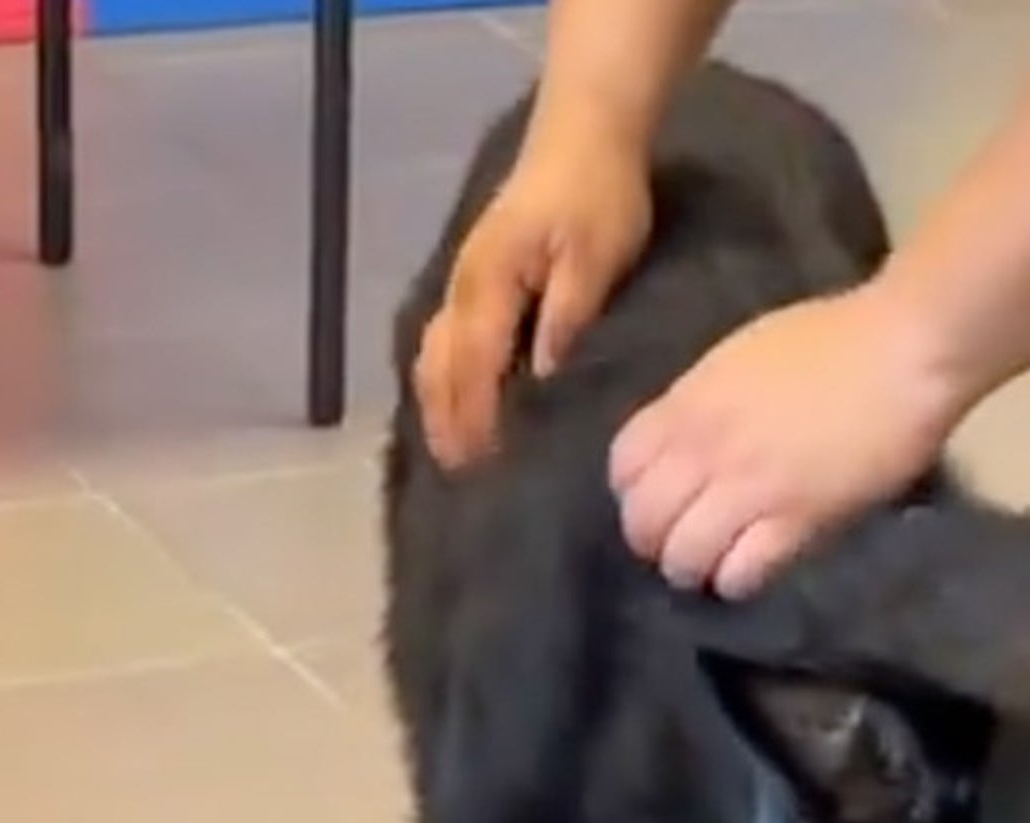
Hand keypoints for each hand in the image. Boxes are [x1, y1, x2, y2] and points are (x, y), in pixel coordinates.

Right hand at [413, 126, 653, 468]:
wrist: (582, 133)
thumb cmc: (596, 195)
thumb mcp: (596, 256)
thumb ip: (567, 316)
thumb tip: (543, 377)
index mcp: (489, 288)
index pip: (472, 371)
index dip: (477, 423)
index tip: (488, 469)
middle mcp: (462, 291)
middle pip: (438, 373)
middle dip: (447, 426)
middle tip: (466, 481)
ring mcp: (461, 284)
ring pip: (433, 360)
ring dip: (439, 408)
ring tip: (456, 457)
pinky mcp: (474, 281)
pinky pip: (443, 344)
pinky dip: (444, 382)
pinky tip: (459, 407)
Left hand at [609, 284, 968, 598]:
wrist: (904, 349)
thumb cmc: (836, 339)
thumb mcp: (744, 357)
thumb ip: (707, 401)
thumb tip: (691, 438)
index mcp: (689, 402)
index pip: (623, 467)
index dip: (636, 493)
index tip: (662, 501)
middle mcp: (705, 447)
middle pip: (643, 522)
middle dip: (657, 543)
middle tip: (685, 546)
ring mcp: (747, 486)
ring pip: (683, 556)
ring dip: (696, 569)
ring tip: (718, 566)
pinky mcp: (795, 519)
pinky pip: (740, 572)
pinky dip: (739, 580)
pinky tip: (755, 568)